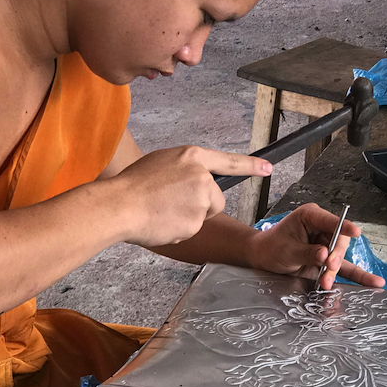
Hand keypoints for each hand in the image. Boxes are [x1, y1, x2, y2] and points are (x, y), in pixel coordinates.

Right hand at [112, 146, 271, 247]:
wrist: (118, 205)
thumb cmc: (132, 185)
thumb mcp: (161, 163)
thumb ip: (184, 169)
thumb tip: (195, 182)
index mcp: (192, 157)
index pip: (228, 161)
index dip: (250, 165)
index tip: (268, 168)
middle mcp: (202, 176)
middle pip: (217, 197)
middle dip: (202, 205)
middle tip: (172, 204)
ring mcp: (200, 199)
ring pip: (205, 215)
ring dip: (189, 217)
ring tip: (163, 211)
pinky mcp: (196, 221)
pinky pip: (193, 229)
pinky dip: (180, 230)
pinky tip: (162, 222)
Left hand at [250, 203, 385, 289]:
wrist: (263, 259)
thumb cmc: (271, 248)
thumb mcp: (286, 250)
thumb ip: (307, 253)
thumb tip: (324, 255)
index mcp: (310, 217)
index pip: (331, 221)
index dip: (344, 227)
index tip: (355, 232)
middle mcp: (321, 229)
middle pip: (339, 241)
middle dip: (335, 256)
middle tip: (329, 266)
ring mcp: (326, 244)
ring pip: (340, 257)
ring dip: (335, 271)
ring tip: (326, 282)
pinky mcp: (327, 260)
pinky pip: (344, 268)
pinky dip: (357, 277)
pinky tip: (373, 283)